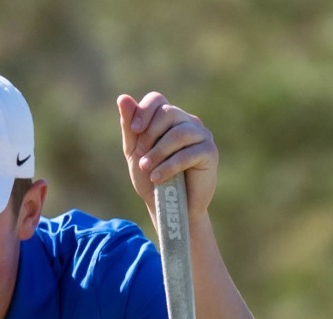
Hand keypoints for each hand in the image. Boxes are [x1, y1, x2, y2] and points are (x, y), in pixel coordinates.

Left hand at [118, 92, 217, 225]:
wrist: (169, 208)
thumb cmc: (152, 178)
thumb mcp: (135, 152)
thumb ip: (130, 127)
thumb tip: (122, 98)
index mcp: (169, 118)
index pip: (156, 99)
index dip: (144, 111)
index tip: (134, 131)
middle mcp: (187, 121)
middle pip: (168, 112)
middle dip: (150, 135)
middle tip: (140, 157)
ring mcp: (201, 135)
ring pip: (179, 133)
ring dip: (158, 152)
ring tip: (147, 169)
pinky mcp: (210, 152)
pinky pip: (189, 152)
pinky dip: (170, 166)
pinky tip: (158, 178)